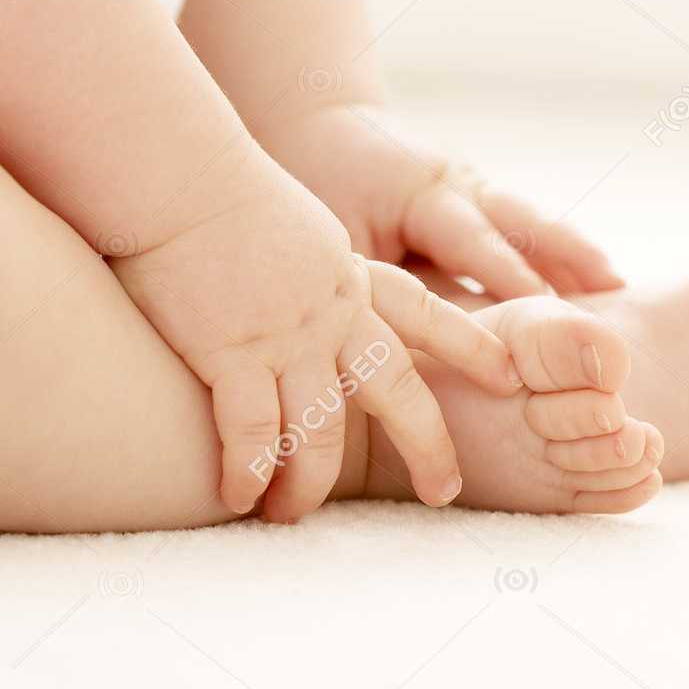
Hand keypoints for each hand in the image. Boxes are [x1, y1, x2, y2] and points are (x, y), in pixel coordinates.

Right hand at [111, 152, 520, 521]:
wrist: (179, 174)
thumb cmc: (220, 191)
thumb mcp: (297, 226)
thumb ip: (317, 268)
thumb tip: (317, 288)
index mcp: (351, 275)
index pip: (426, 313)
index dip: (471, 345)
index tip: (508, 377)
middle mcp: (333, 311)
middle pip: (400, 392)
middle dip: (428, 448)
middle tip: (443, 492)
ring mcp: (287, 336)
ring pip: (322, 432)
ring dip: (308, 484)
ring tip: (290, 514)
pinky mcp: (232, 353)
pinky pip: (252, 432)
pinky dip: (248, 472)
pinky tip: (237, 497)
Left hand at [258, 104, 624, 298]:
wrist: (319, 123)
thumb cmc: (316, 186)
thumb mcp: (337, 235)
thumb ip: (373, 278)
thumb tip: (399, 340)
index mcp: (422, 194)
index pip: (474, 241)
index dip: (509, 275)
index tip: (545, 310)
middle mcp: (459, 183)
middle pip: (522, 222)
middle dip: (566, 258)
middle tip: (613, 293)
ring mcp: (473, 184)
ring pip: (530, 220)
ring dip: (573, 253)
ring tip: (618, 288)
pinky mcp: (478, 192)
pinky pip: (522, 222)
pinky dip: (556, 249)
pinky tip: (592, 281)